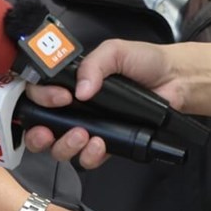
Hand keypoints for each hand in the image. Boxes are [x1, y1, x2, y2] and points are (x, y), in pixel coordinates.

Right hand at [23, 39, 185, 168]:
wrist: (175, 80)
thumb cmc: (143, 61)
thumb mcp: (114, 51)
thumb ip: (93, 64)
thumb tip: (80, 91)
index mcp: (66, 82)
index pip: (36, 93)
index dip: (40, 99)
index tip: (61, 98)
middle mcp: (70, 107)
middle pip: (37, 127)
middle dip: (37, 134)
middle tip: (48, 131)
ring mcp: (86, 126)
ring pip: (57, 147)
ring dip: (63, 145)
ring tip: (82, 136)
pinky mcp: (104, 143)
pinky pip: (86, 159)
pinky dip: (88, 156)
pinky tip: (100, 145)